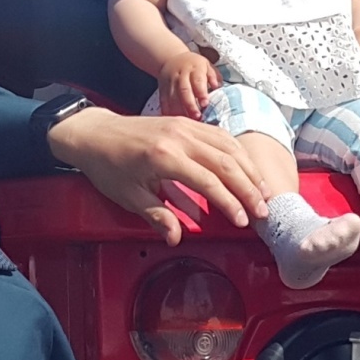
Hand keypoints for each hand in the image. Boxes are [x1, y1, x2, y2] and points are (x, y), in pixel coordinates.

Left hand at [46, 106, 268, 243]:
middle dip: (249, 188)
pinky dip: (237, 152)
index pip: (209, 181)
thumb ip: (156, 215)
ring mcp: (184, 126)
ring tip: (263, 192)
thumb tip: (176, 237)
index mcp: (164, 157)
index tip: (244, 221)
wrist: (94, 133)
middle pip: (226, 162)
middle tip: (264, 211)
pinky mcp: (185, 122)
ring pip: (228, 146)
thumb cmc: (108, 166)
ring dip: (248, 169)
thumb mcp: (128, 196)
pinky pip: (219, 135)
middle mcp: (179, 137)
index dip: (230, 203)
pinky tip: (246, 169)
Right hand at [158, 50, 221, 118]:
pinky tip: (172, 120)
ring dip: (179, 111)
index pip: (198, 80)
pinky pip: (163, 101)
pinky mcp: (162, 89)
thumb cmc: (194, 66)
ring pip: (173, 98)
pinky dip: (167, 111)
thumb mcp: (207, 65)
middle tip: (197, 117)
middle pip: (184, 90)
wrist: (172, 59)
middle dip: (190, 105)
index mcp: (194, 68)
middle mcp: (181, 75)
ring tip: (187, 122)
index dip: (201, 92)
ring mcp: (170, 82)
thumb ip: (213, 76)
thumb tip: (217, 86)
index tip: (205, 104)